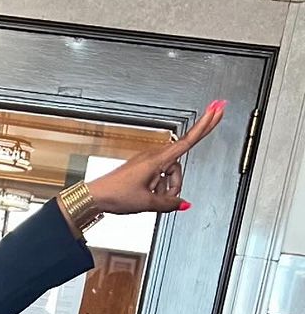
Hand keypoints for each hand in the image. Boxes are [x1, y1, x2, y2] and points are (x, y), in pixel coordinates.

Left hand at [84, 100, 225, 218]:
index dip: (205, 125)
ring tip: (149, 200)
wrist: (95, 196)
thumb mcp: (147, 203)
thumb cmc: (116, 194)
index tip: (217, 109)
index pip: (188, 141)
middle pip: (177, 168)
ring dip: (164, 190)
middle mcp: (153, 157)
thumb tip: (183, 204)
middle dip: (175, 184)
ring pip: (168, 175)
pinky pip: (157, 178)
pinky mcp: (142, 169)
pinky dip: (156, 189)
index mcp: (157, 159)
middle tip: (167, 200)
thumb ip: (169, 204)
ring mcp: (147, 162)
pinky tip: (145, 197)